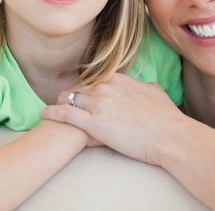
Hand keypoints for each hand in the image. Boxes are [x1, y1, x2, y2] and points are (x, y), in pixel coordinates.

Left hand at [41, 73, 184, 165]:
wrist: (170, 136)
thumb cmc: (166, 118)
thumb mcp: (154, 91)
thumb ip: (140, 86)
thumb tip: (138, 86)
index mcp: (118, 78)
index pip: (92, 78)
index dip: (83, 86)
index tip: (79, 93)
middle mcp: (105, 87)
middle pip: (77, 87)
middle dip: (68, 94)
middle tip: (61, 102)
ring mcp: (98, 104)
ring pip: (68, 97)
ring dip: (58, 102)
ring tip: (51, 109)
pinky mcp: (93, 123)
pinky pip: (64, 113)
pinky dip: (51, 112)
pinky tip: (44, 114)